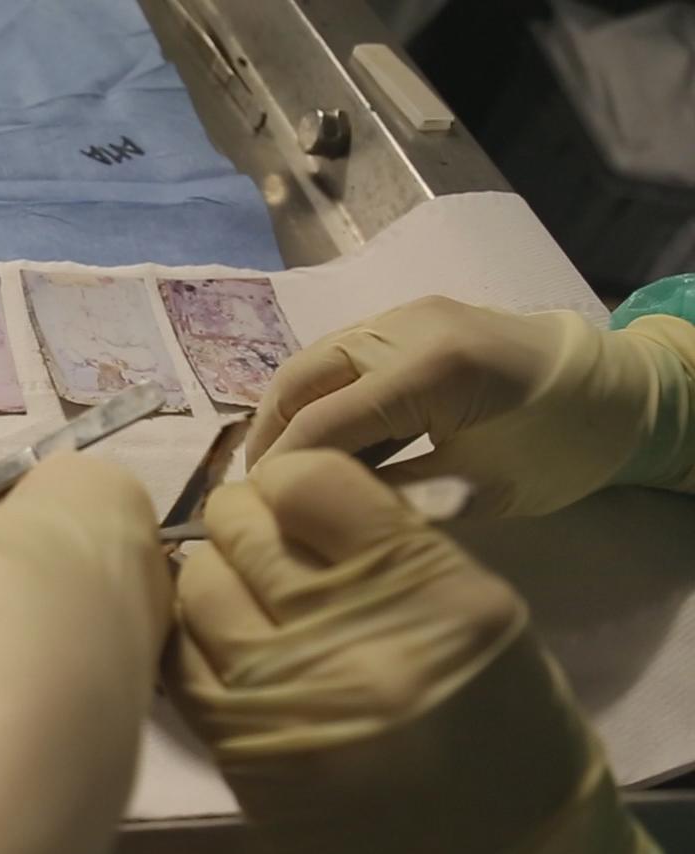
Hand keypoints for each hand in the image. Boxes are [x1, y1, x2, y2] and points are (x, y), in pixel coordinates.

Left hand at [168, 449, 694, 853]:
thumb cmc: (494, 732)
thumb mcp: (476, 615)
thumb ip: (389, 549)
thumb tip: (293, 496)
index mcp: (430, 587)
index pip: (312, 481)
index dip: (287, 482)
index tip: (290, 500)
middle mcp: (352, 632)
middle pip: (243, 527)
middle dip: (241, 523)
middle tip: (256, 544)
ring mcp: (284, 690)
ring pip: (197, 585)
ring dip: (207, 578)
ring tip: (238, 597)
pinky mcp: (236, 743)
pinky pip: (177, 657)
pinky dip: (186, 638)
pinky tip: (213, 643)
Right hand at [248, 296, 694, 515]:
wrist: (617, 389)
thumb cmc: (559, 448)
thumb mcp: (477, 490)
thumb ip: (391, 494)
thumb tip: (316, 511)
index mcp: (431, 370)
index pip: (323, 423)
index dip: (282, 472)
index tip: (258, 516)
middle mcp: (403, 328)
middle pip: (299, 380)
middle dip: (269, 438)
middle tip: (257, 495)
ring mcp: (401, 315)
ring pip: (311, 363)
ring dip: (287, 415)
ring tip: (281, 472)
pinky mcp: (406, 318)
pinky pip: (338, 357)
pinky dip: (317, 397)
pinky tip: (319, 442)